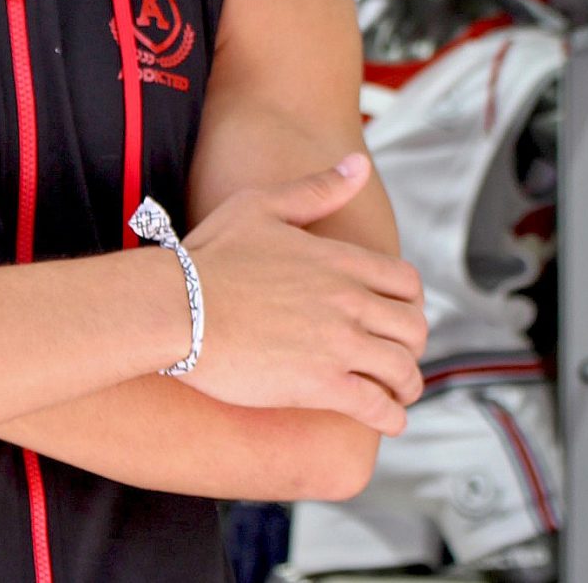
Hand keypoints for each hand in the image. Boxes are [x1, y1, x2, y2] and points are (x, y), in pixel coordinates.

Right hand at [177, 154, 426, 435]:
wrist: (174, 307)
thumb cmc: (207, 258)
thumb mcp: (260, 206)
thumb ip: (316, 189)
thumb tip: (360, 166)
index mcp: (340, 262)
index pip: (407, 284)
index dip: (410, 305)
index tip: (397, 318)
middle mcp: (349, 302)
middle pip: (413, 328)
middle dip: (412, 347)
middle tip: (398, 359)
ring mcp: (338, 344)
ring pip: (401, 369)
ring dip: (407, 385)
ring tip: (398, 396)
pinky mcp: (319, 384)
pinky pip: (375, 405)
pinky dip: (390, 416)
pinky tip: (388, 421)